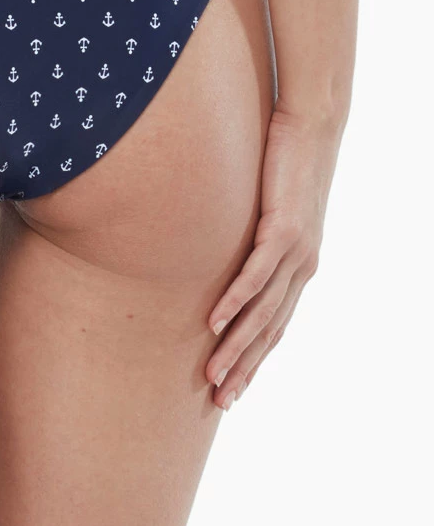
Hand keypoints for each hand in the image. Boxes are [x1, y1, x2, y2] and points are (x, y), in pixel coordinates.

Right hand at [205, 104, 342, 408]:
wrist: (312, 125)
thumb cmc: (283, 162)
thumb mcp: (265, 209)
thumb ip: (249, 236)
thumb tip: (217, 250)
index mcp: (300, 266)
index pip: (274, 325)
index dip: (253, 360)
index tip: (231, 390)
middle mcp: (303, 266)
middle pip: (270, 329)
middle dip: (244, 368)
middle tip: (219, 400)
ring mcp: (296, 250)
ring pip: (263, 310)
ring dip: (236, 346)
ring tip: (212, 373)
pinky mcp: (284, 228)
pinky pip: (256, 273)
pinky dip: (235, 301)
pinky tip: (214, 322)